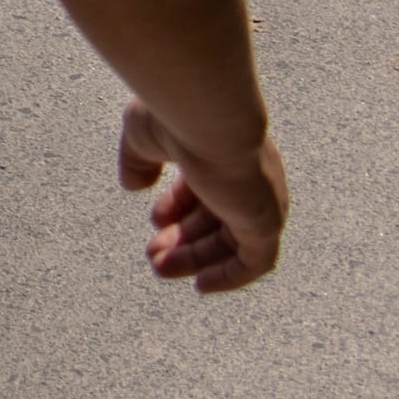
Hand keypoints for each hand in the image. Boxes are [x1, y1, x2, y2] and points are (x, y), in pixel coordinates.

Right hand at [121, 101, 284, 294]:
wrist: (206, 114)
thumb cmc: (175, 115)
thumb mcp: (143, 136)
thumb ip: (138, 161)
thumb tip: (133, 186)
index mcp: (224, 152)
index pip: (206, 188)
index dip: (179, 207)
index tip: (155, 220)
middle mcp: (249, 178)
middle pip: (218, 219)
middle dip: (184, 239)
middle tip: (154, 256)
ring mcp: (260, 200)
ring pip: (232, 242)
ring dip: (196, 259)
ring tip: (160, 270)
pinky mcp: (265, 222)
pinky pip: (255, 262)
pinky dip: (230, 276)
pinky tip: (202, 285)